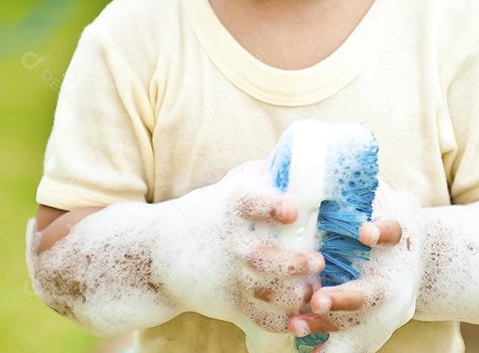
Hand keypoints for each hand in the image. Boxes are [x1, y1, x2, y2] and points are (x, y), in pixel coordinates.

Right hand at [172, 159, 324, 332]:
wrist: (161, 251)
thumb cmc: (210, 213)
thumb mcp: (230, 187)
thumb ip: (264, 174)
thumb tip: (304, 156)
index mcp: (233, 209)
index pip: (252, 204)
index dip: (272, 206)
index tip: (291, 210)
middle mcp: (232, 242)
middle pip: (262, 256)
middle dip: (292, 263)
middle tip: (317, 261)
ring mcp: (229, 273)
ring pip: (263, 290)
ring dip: (291, 296)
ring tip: (313, 294)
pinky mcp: (228, 300)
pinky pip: (255, 315)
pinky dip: (276, 322)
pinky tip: (298, 322)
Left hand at [285, 181, 425, 352]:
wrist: (423, 258)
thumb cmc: (390, 217)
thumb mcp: (382, 194)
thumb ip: (356, 181)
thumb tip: (320, 149)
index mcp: (401, 236)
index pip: (395, 230)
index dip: (382, 230)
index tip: (365, 232)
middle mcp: (398, 276)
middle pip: (377, 292)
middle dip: (347, 297)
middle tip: (317, 297)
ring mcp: (391, 308)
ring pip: (366, 327)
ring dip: (331, 330)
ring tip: (297, 326)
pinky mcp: (379, 328)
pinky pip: (358, 347)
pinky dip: (333, 352)